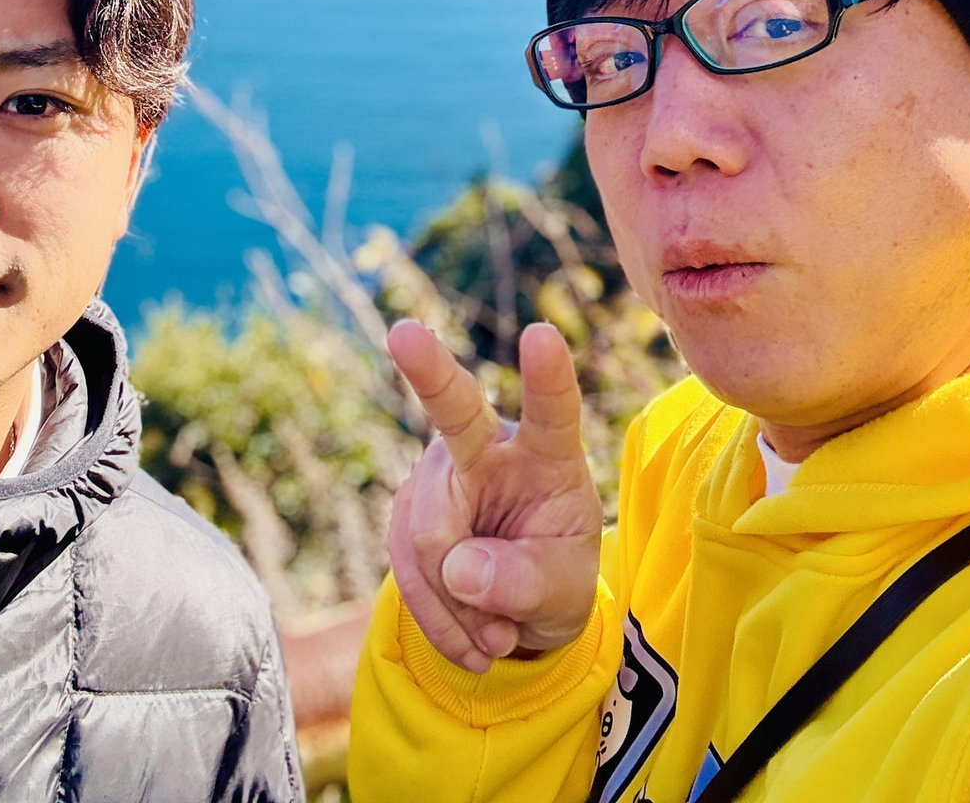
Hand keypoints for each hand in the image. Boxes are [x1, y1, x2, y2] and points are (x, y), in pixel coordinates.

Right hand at [386, 318, 602, 674]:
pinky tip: (470, 637)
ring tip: (499, 631)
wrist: (518, 606)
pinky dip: (440, 617)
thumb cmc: (556, 575)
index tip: (542, 336)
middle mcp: (488, 446)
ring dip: (461, 605)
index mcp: (547, 454)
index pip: (552, 412)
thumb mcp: (565, 592)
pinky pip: (409, 570)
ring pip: (432, 539)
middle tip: (404, 332)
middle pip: (457, 410)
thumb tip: (460, 569)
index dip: (548, 377)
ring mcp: (439, 474)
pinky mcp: (407, 509)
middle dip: (428, 368)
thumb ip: (526, 582)